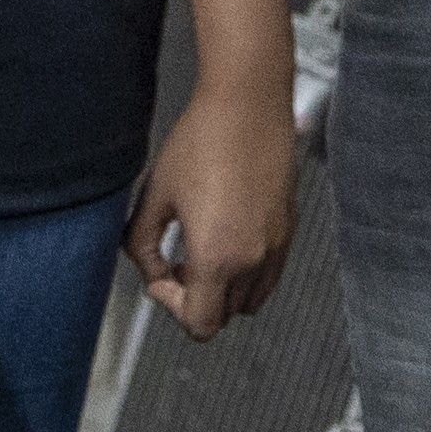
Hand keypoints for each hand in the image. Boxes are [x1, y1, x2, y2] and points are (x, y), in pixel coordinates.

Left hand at [131, 77, 301, 335]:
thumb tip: (147, 268)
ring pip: (249, 301)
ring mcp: (276, 248)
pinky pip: (270, 275)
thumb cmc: (202, 141)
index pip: (199, 324)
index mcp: (216, 257)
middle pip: (224, 317)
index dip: (171, 308)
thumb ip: (141, 243)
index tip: (160, 279)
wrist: (246, 106)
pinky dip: (248, 273)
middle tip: (176, 265)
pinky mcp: (289, 231)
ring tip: (204, 253)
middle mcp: (253, 260)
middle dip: (195, 299)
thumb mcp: (155, 194)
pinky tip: (228, 237)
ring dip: (223, 290)